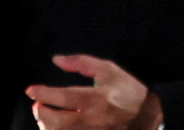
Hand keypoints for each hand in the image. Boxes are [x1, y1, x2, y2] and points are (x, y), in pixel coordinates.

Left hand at [26, 55, 163, 129]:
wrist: (152, 114)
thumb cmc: (127, 89)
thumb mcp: (107, 69)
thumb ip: (80, 62)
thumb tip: (56, 60)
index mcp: (96, 99)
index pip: (63, 97)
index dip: (43, 94)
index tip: (30, 91)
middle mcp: (94, 119)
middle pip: (60, 122)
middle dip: (42, 115)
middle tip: (37, 106)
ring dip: (49, 127)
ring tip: (44, 118)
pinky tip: (58, 128)